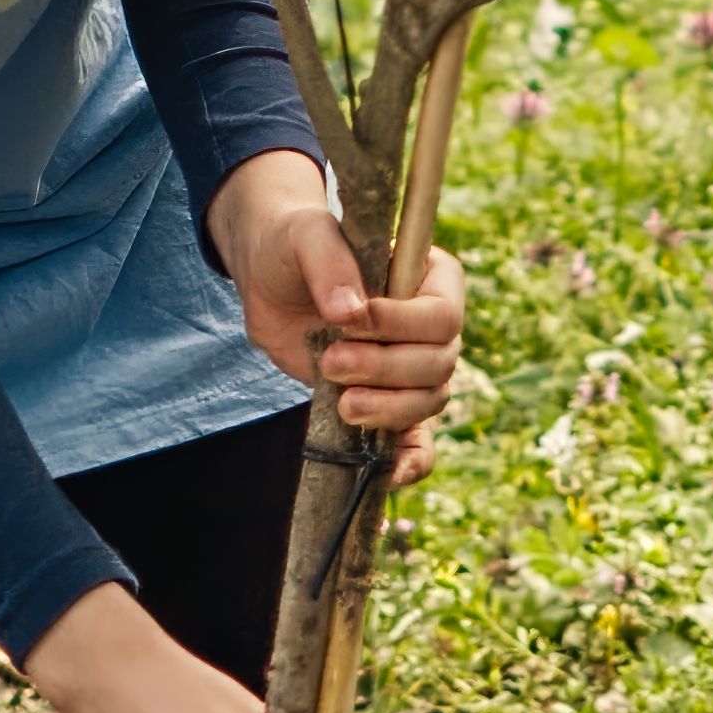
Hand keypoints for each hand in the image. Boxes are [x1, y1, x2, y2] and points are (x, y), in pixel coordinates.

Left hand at [214, 159, 462, 451]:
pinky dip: (409, 460)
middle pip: (439, 364)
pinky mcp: (389, 400)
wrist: (272, 279)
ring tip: (342, 402)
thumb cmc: (295, 245)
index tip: (349, 321)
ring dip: (388, 409)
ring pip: (428, 402)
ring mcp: (414, 366)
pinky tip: (388, 474)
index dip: (400, 326)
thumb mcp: (306, 238)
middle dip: (386, 370)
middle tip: (332, 360)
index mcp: (432, 277)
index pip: (441, 315)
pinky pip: (417, 439)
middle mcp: (434, 325)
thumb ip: (329, 263)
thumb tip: (349, 312)